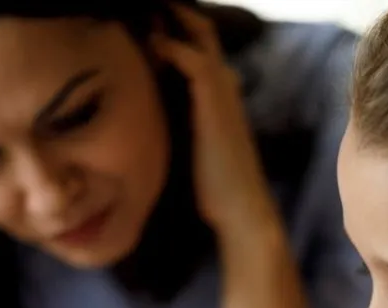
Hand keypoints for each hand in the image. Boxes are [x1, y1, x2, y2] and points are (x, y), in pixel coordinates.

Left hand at [151, 3, 279, 238]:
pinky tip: (152, 43)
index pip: (199, 46)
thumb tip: (148, 118)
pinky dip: (171, 47)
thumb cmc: (214, 186)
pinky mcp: (215, 102)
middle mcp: (224, 84)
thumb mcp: (191, 146)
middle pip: (202, 32)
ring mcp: (222, 90)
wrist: (239, 208)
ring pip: (199, 36)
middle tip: (148, 7)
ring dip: (174, 19)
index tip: (148, 21)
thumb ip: (178, 124)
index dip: (176, 29)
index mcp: (219, 93)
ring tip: (150, 8)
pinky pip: (193, 60)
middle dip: (176, 15)